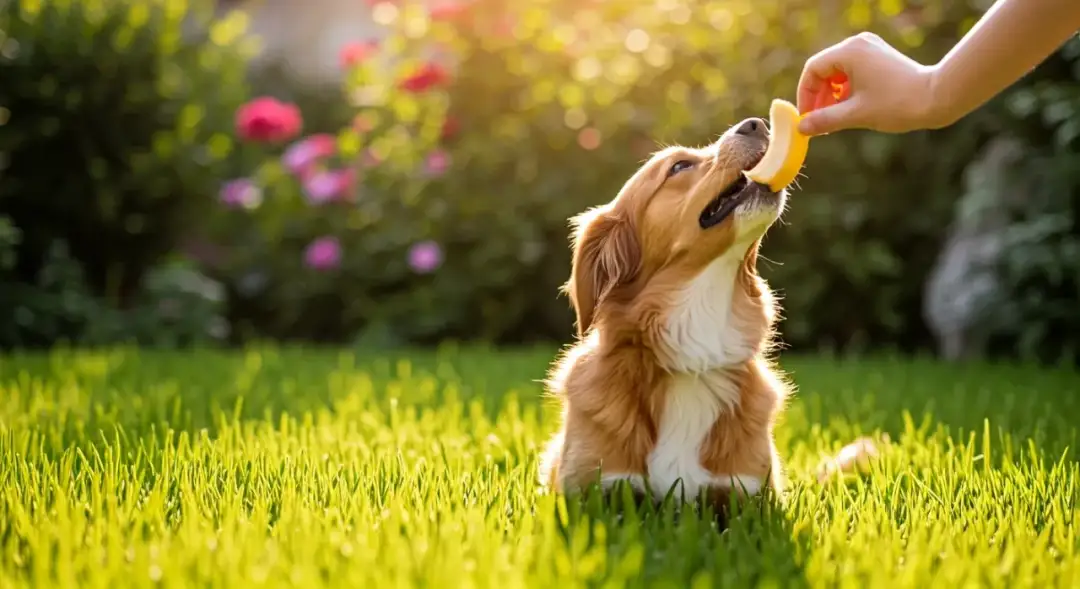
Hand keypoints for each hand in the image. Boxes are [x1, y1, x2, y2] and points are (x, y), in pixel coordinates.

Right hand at [796, 32, 946, 135]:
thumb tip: (801, 128)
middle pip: (824, 70)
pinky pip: (852, 72)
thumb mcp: (856, 115)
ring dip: (832, 96)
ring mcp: (870, 49)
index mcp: (849, 52)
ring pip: (837, 72)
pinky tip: (850, 109)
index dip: (805, 95)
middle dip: (819, 97)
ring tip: (834, 119)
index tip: (807, 118)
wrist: (938, 97)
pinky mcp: (879, 58)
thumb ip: (825, 120)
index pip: (813, 70)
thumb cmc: (898, 104)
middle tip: (819, 122)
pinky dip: (846, 90)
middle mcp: (858, 44)